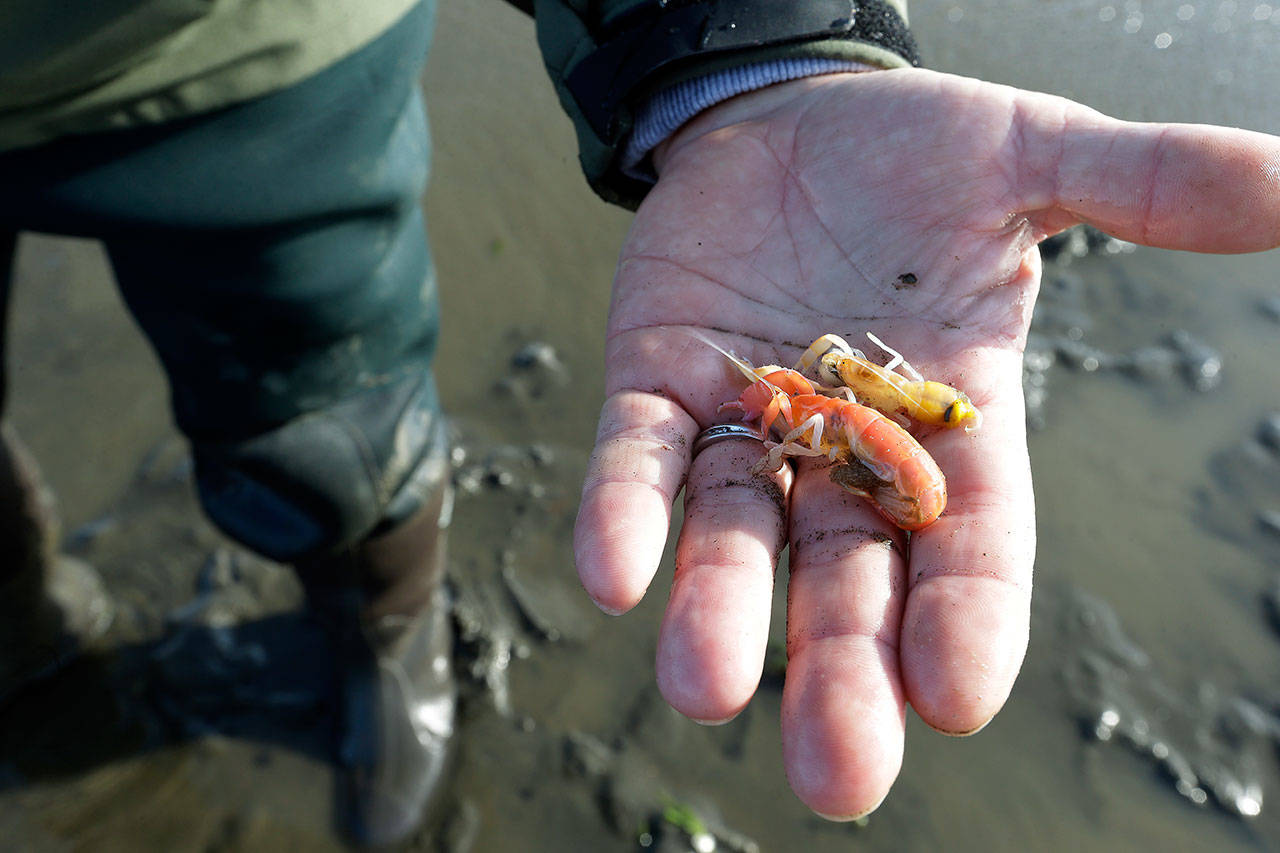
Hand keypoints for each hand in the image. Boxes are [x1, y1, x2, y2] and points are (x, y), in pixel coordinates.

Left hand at [573, 68, 1279, 817]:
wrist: (790, 114)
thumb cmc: (918, 152)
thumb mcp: (1035, 158)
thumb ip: (1146, 185)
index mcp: (952, 420)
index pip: (970, 543)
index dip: (966, 618)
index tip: (957, 697)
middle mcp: (846, 445)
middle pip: (849, 578)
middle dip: (842, 669)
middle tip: (838, 774)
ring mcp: (748, 417)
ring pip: (736, 537)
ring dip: (719, 612)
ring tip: (702, 689)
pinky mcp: (659, 378)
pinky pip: (641, 459)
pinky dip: (627, 514)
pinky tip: (617, 575)